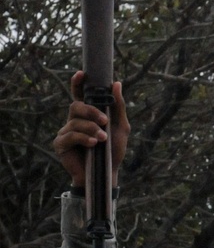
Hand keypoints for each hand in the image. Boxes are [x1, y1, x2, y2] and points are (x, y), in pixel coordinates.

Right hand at [54, 71, 129, 187]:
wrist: (107, 173)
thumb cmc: (112, 151)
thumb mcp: (120, 127)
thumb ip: (118, 106)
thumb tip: (116, 83)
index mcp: (87, 114)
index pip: (79, 94)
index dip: (78, 83)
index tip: (81, 74)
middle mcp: (74, 120)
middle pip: (76, 106)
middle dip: (91, 111)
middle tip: (105, 121)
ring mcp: (65, 132)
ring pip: (75, 121)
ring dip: (91, 129)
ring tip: (102, 139)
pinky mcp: (60, 144)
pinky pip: (70, 135)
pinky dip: (83, 138)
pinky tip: (92, 144)